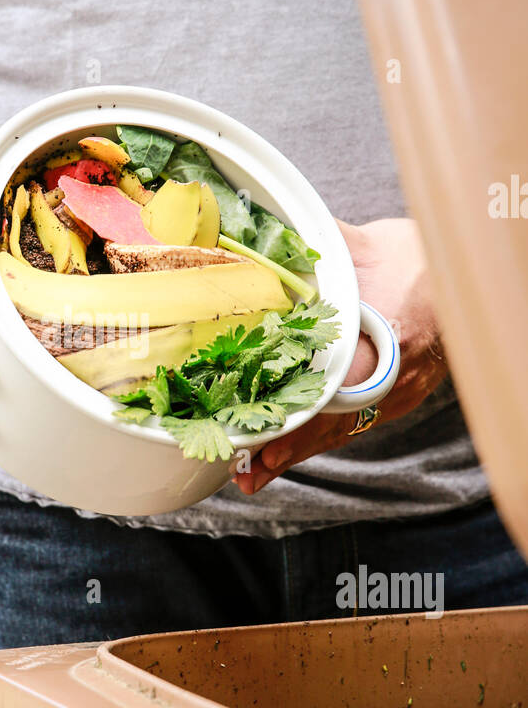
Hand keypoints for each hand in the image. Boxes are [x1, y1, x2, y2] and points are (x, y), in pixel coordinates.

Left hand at [233, 218, 447, 494]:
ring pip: (342, 429)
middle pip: (336, 418)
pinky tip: (283, 456)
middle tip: (250, 467)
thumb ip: (313, 249)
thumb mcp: (363, 246)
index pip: (336, 384)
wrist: (457, 274)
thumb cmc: (410, 257)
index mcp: (385, 330)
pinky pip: (354, 424)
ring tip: (255, 473)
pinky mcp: (397, 398)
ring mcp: (398, 390)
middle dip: (290, 444)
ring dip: (298, 451)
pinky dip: (317, 440)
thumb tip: (264, 234)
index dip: (302, 416)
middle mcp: (394, 369)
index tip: (267, 437)